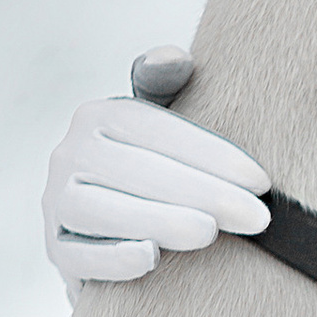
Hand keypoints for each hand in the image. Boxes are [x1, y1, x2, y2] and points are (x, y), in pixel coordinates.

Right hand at [44, 63, 268, 285]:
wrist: (115, 233)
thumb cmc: (154, 170)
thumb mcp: (161, 125)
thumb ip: (168, 87)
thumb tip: (174, 58)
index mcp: (98, 116)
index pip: (156, 131)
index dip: (211, 154)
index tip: (261, 182)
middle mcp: (69, 154)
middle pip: (136, 171)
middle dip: (202, 193)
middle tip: (256, 217)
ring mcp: (56, 203)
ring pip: (102, 211)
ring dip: (158, 221)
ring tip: (209, 233)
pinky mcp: (55, 250)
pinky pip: (78, 255)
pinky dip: (111, 258)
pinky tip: (149, 259)